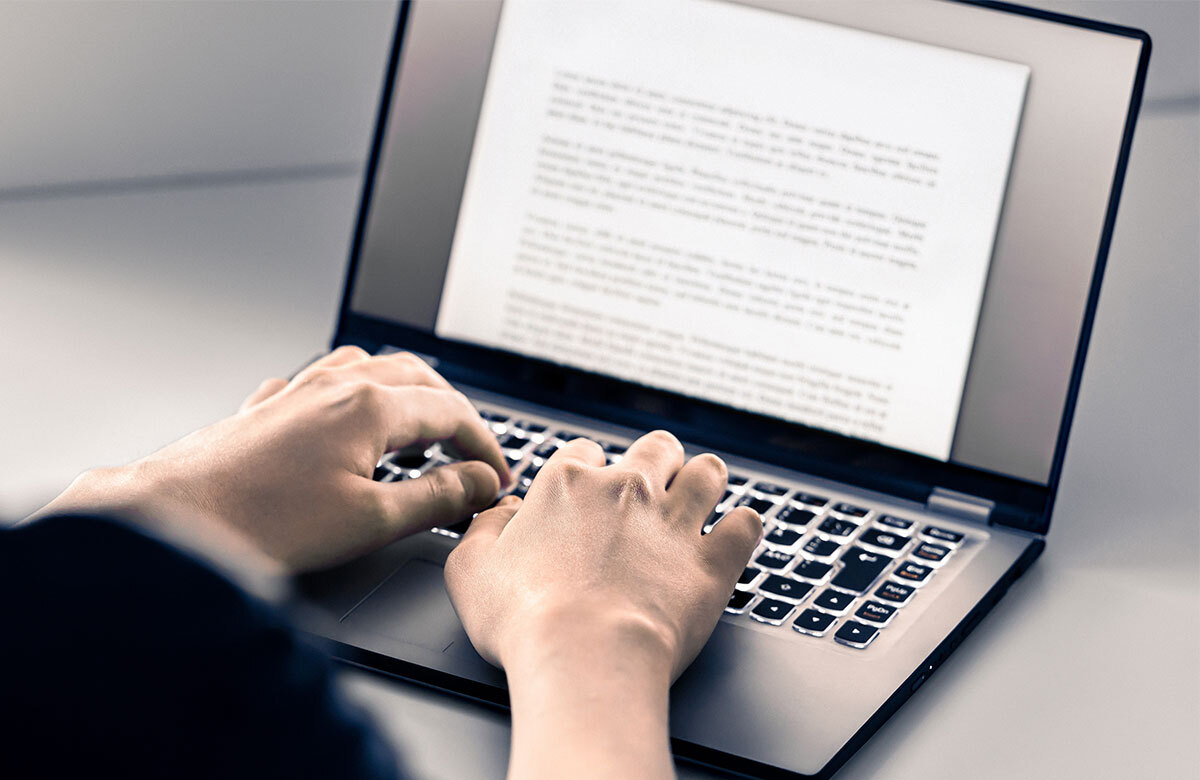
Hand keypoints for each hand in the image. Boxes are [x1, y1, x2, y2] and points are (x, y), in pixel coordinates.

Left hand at [35, 347, 511, 571]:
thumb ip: (437, 497)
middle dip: (453, 411)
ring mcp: (299, 391)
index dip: (485, 444)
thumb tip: (480, 482)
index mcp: (370, 407)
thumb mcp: (371, 520)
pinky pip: (322, 380)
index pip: (452, 412)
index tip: (498, 475)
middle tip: (471, 450)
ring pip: (370, 367)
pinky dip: (353, 393)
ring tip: (422, 424)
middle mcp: (336, 386)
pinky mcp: (268, 408)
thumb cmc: (264, 522)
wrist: (175, 518)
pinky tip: (346, 417)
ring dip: (407, 391)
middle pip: (417, 377)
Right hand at [444, 431, 760, 779]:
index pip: (585, 453)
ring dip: (704, 481)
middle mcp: (627, 490)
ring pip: (708, 471)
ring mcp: (675, 522)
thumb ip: (484, 528)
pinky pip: (746, 525)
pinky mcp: (713, 562)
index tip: (587, 499)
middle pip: (656, 447)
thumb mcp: (469, 570)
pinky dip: (742, 528)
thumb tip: (504, 511)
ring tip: (698, 500)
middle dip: (656, 461)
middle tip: (650, 490)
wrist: (583, 657)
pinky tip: (733, 537)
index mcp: (567, 483)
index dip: (587, 473)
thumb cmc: (523, 621)